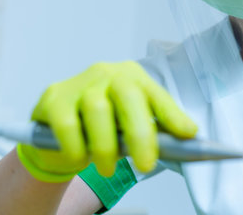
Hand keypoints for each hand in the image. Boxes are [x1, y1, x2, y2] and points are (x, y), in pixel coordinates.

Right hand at [17, 61, 197, 182]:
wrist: (55, 128)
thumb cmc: (103, 124)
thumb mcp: (130, 122)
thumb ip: (155, 127)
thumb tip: (187, 137)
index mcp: (133, 76)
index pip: (156, 94)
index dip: (172, 114)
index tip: (188, 134)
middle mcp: (108, 73)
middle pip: (128, 97)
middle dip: (140, 134)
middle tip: (145, 165)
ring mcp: (80, 83)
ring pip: (98, 110)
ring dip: (106, 146)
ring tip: (108, 169)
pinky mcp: (54, 98)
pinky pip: (68, 125)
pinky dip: (77, 147)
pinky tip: (80, 159)